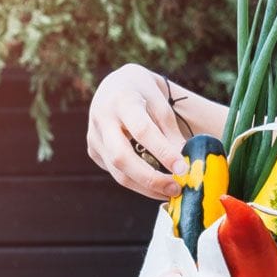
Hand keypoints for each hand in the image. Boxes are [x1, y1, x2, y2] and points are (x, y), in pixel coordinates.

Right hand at [86, 63, 187, 200]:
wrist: (116, 85)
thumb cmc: (143, 93)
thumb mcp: (161, 103)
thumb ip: (171, 132)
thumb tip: (183, 166)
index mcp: (122, 100)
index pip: (142, 130)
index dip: (163, 152)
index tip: (183, 169)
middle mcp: (102, 118)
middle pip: (122, 157)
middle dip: (151, 178)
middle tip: (176, 188)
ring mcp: (94, 136)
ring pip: (118, 172)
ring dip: (146, 187)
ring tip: (170, 191)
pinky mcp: (93, 150)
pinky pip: (116, 172)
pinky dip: (137, 182)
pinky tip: (155, 184)